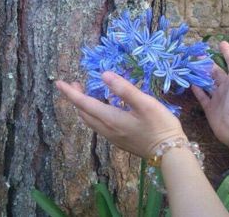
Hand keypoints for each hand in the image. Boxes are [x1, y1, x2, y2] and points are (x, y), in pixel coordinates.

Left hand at [55, 71, 185, 157]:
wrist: (169, 153)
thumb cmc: (160, 125)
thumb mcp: (145, 104)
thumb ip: (124, 89)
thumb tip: (104, 75)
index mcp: (111, 119)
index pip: (84, 104)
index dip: (70, 93)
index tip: (58, 83)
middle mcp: (107, 129)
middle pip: (83, 113)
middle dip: (75, 98)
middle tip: (74, 83)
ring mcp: (112, 137)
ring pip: (89, 121)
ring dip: (83, 107)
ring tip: (84, 93)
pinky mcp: (119, 140)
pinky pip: (98, 125)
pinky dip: (92, 114)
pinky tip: (101, 108)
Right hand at [192, 31, 228, 146]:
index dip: (227, 52)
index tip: (220, 42)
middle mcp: (227, 86)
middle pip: (215, 71)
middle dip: (207, 63)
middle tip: (195, 55)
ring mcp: (218, 97)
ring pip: (207, 83)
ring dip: (199, 75)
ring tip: (188, 66)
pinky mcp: (210, 108)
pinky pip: (202, 97)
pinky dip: (196, 90)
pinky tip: (189, 83)